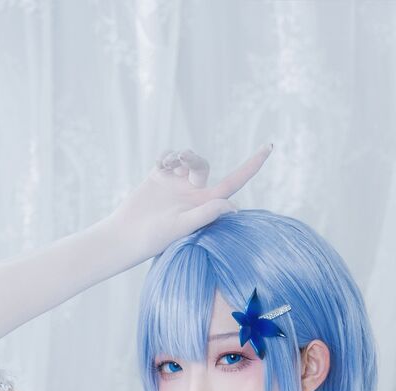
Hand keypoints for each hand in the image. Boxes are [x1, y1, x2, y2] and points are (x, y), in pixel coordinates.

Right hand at [105, 143, 273, 264]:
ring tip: (168, 162)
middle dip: (192, 158)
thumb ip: (206, 213)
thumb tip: (233, 206)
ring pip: (187, 159)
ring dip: (180, 155)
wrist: (125, 237)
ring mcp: (175, 184)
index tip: (269, 147)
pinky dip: (167, 155)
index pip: (233, 182)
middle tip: (179, 160)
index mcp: (204, 204)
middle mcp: (192, 193)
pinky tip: (161, 164)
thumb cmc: (154, 238)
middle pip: (202, 165)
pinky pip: (170, 157)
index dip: (251, 166)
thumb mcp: (182, 226)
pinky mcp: (159, 178)